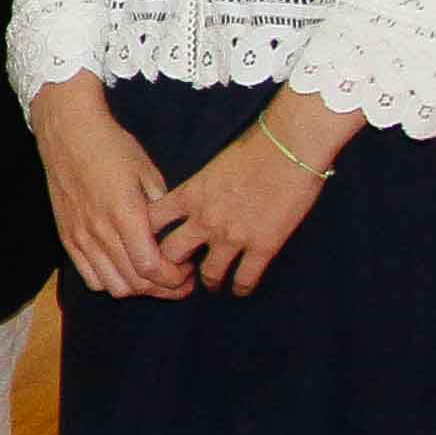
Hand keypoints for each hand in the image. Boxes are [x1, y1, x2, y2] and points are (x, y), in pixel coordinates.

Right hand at [31, 80, 191, 301]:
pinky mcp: (67, 238)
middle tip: (180, 281)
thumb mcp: (148, 172)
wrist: (68, 132)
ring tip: (153, 277)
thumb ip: (162, 210)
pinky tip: (125, 269)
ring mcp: (80, 237)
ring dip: (138, 288)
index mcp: (125, 214)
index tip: (188, 271)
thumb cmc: (112, 147)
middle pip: (135, 283)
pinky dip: (112, 282)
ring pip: (113, 286)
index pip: (151, 268)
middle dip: (164, 289)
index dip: (174, 278)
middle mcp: (100, 232)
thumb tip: (176, 238)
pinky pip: (90, 278)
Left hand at [143, 98, 346, 297]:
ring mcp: (232, 236)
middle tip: (179, 273)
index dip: (145, 236)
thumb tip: (197, 198)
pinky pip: (244, 279)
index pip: (150, 223)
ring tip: (213, 284)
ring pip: (208, 274)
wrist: (290, 147)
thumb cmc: (255, 146)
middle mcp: (204, 220)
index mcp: (189, 195)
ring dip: (209, 282)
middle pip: (171, 255)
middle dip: (171, 267)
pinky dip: (241, 288)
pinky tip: (241, 288)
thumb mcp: (213, 165)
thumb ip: (200, 187)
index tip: (151, 244)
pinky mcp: (262, 246)